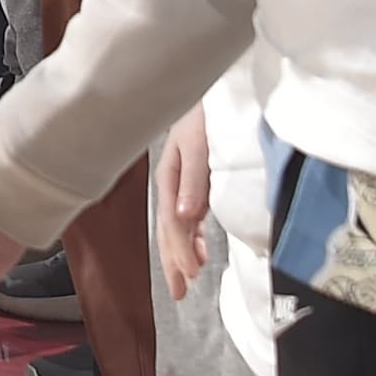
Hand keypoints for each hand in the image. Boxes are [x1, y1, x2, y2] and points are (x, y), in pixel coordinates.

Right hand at [152, 111, 210, 302]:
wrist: (205, 82)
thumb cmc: (203, 109)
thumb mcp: (198, 141)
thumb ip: (193, 178)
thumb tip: (185, 217)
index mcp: (171, 176)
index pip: (173, 223)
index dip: (178, 251)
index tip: (188, 276)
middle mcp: (175, 181)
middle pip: (169, 228)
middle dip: (173, 260)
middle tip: (179, 293)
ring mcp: (184, 180)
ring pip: (178, 224)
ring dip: (182, 250)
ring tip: (189, 276)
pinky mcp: (195, 176)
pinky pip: (188, 212)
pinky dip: (192, 233)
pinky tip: (198, 245)